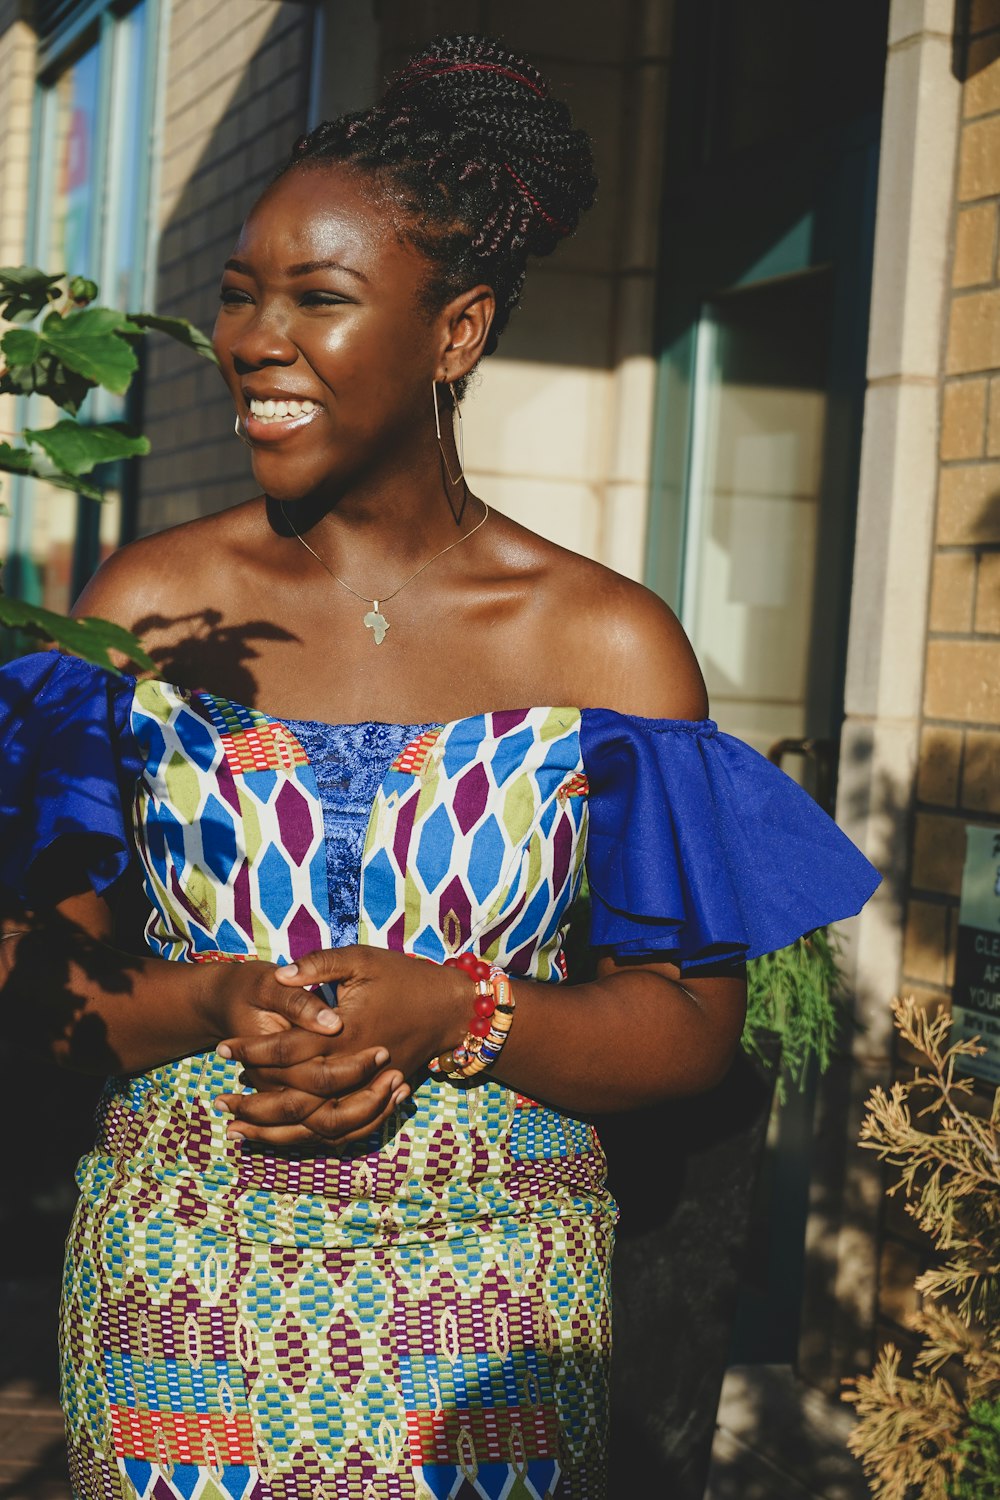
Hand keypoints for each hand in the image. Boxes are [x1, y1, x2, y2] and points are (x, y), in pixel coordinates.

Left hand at [214, 945, 467, 1145]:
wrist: (450, 1009)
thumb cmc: (405, 978)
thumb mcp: (362, 959)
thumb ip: (318, 966)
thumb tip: (279, 974)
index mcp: (343, 1034)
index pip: (284, 1049)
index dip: (249, 1050)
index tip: (221, 1050)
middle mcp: (351, 1070)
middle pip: (292, 1099)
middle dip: (251, 1103)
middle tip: (219, 1103)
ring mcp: (365, 1090)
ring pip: (312, 1125)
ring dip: (272, 1131)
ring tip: (238, 1130)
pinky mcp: (374, 1100)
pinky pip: (338, 1131)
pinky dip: (307, 1138)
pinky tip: (283, 1138)